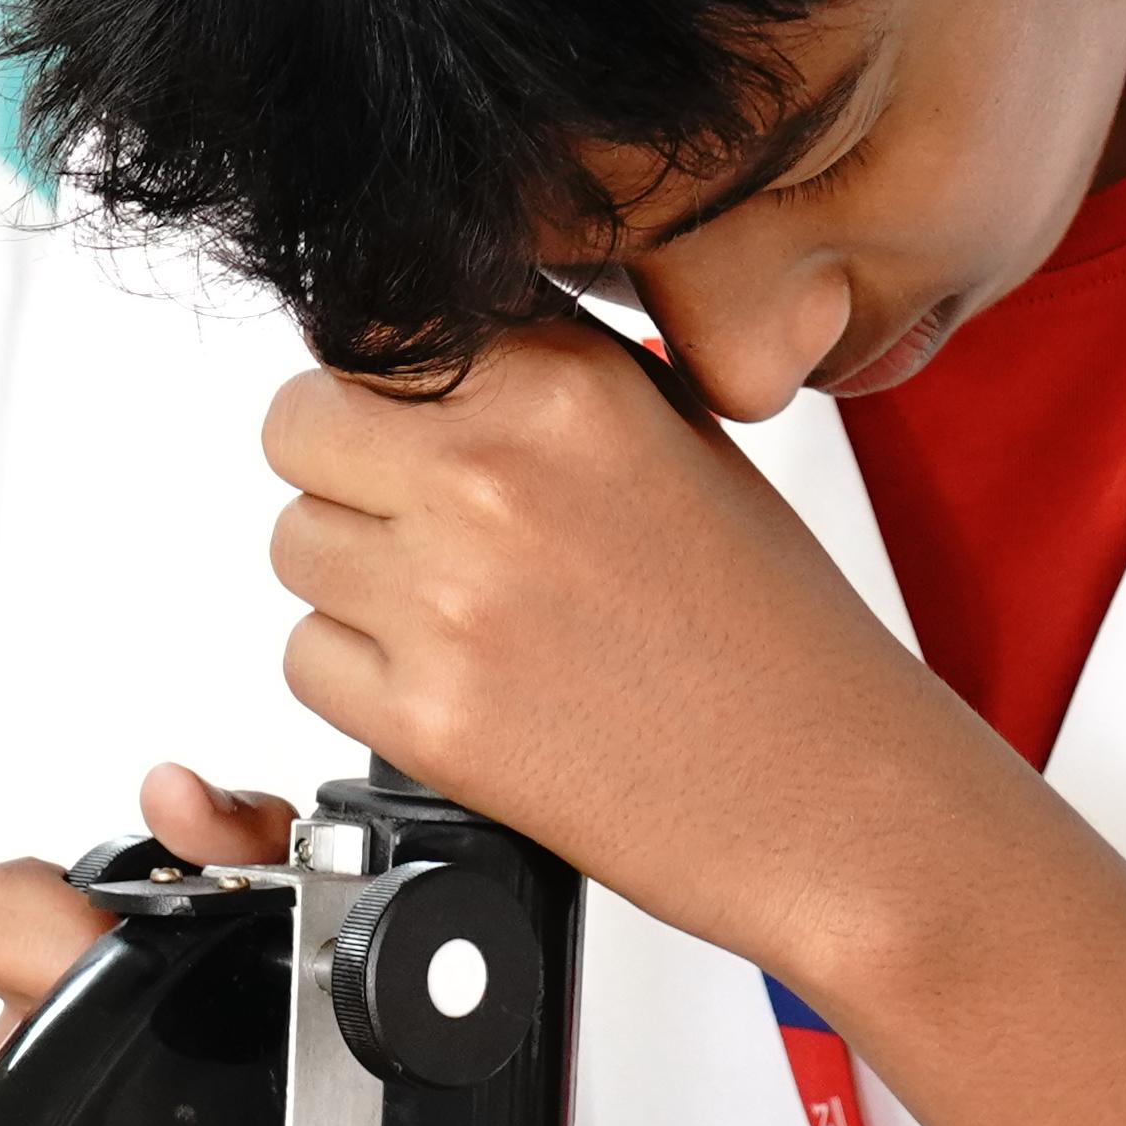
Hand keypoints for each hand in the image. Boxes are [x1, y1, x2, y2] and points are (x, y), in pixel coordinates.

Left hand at [259, 314, 1014, 982]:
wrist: (831, 796)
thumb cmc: (774, 634)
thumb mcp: (682, 440)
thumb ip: (547, 380)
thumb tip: (425, 351)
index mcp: (567, 386)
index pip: (372, 329)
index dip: (388, 386)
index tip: (419, 428)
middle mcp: (496, 476)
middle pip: (300, 427)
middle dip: (346, 472)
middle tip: (421, 524)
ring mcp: (451, 598)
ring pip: (295, 545)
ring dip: (353, 578)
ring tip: (464, 613)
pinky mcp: (427, 714)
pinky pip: (306, 658)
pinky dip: (360, 676)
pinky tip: (462, 683)